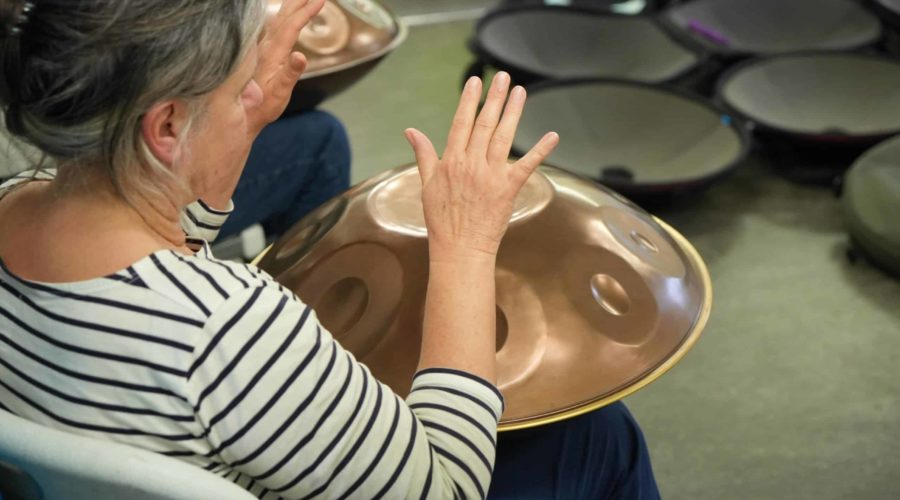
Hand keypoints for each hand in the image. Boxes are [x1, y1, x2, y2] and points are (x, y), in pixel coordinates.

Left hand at [248, 0, 325, 132]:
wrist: (240, 115)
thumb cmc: (262, 107)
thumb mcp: (279, 93)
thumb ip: (290, 73)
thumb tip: (300, 56)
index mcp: (273, 54)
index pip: (292, 26)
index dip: (306, 12)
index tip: (320, 0)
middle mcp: (265, 47)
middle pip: (283, 17)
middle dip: (298, 2)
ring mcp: (261, 50)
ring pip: (277, 20)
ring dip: (290, 6)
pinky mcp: (259, 54)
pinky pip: (272, 28)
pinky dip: (282, 17)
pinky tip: (283, 17)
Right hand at [404, 72, 558, 262]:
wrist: (459, 249)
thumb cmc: (441, 220)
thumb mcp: (426, 184)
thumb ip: (423, 154)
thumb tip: (411, 131)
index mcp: (451, 161)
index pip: (461, 123)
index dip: (469, 101)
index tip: (475, 82)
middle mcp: (471, 164)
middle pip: (485, 124)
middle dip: (494, 98)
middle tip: (503, 77)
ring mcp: (491, 175)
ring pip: (504, 137)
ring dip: (513, 112)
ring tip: (520, 92)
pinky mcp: (508, 189)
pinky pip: (527, 166)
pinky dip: (541, 151)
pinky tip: (552, 135)